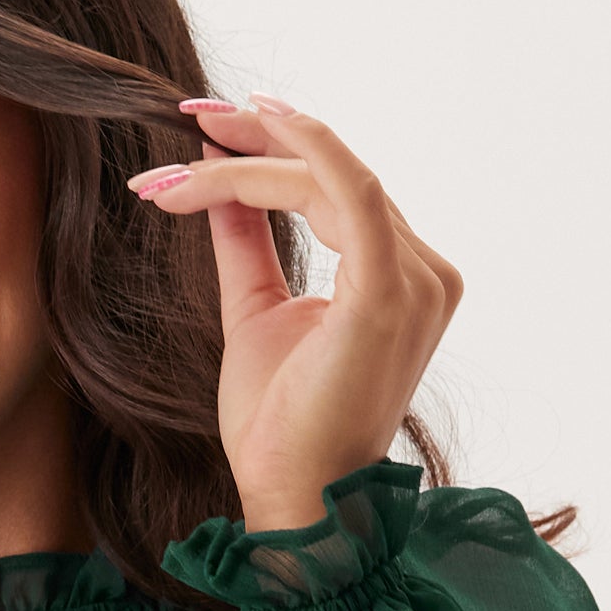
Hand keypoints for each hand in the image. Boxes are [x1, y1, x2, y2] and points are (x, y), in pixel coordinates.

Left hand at [128, 93, 462, 530]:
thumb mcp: (257, 313)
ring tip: (186, 150)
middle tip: (191, 115)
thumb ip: (249, 244)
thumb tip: (224, 179)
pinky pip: (347, 194)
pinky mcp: (389, 292)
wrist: (294, 495)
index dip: (277, 150)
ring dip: (252, 157)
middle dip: (260, 138)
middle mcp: (424, 273)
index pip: (342, 189)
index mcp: (402, 280)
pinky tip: (239, 141)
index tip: (209, 130)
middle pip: (338, 174)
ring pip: (332, 178)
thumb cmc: (280, 425)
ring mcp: (416, 281)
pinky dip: (294, 159)